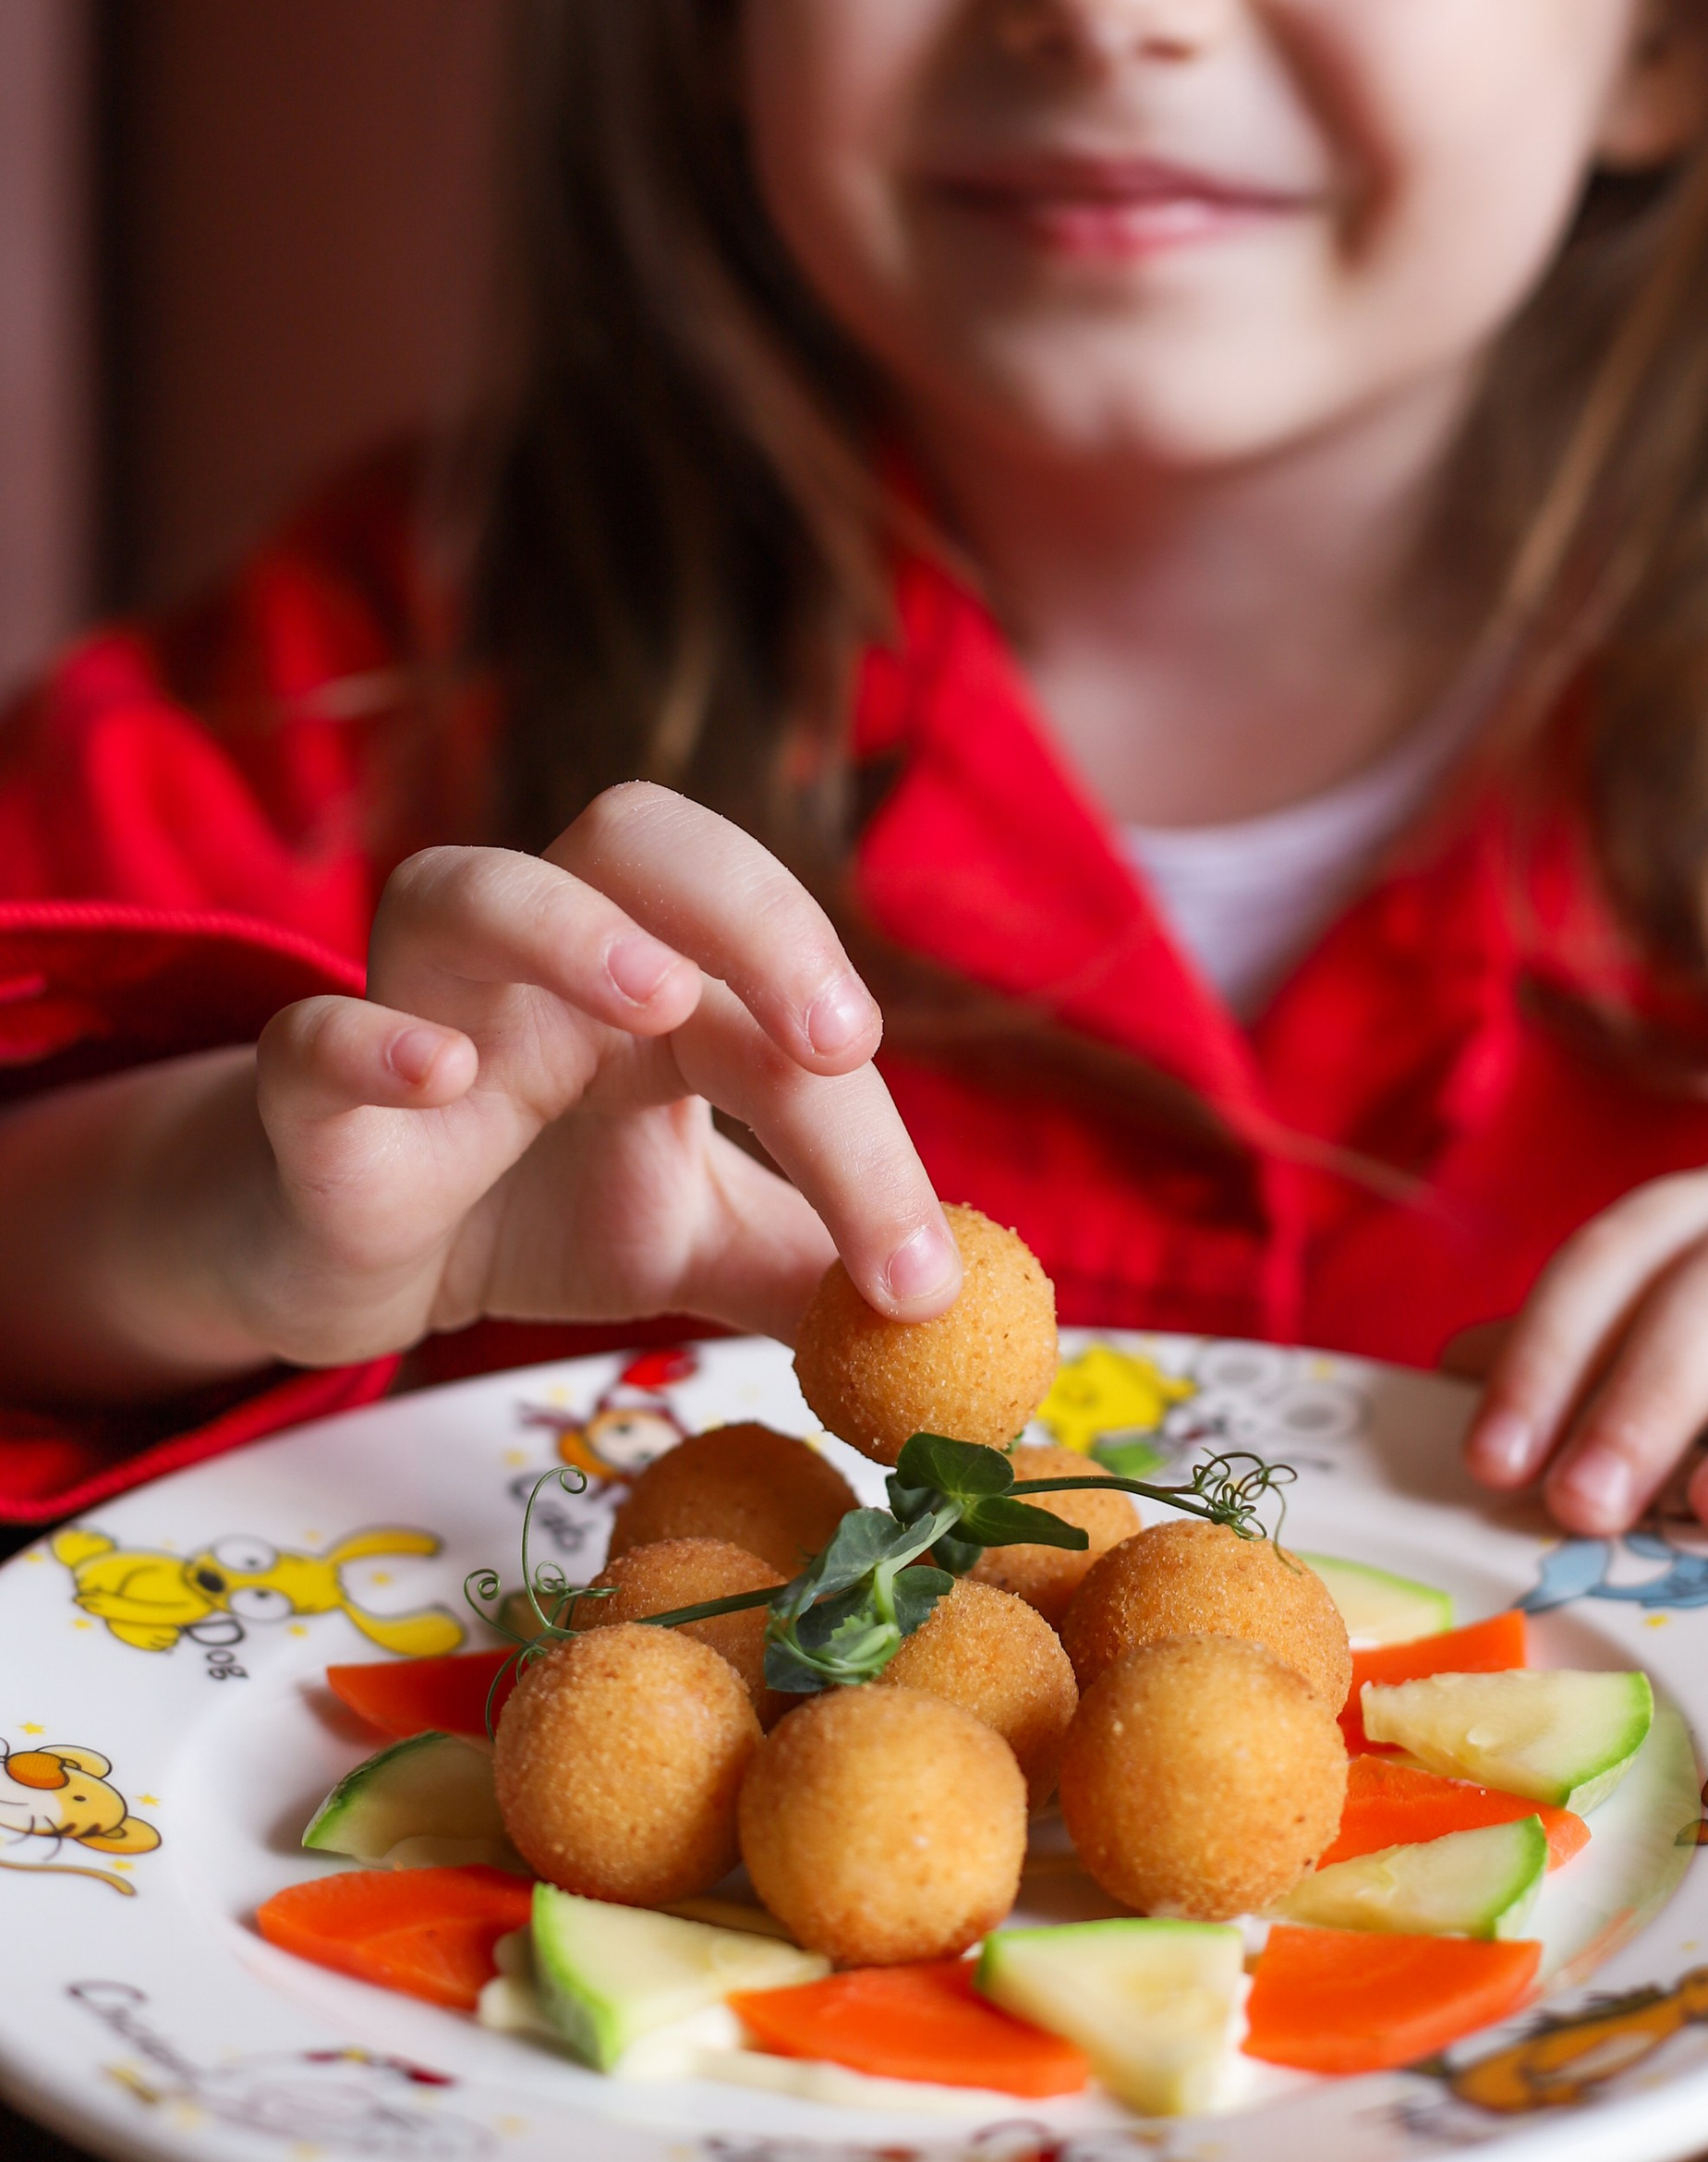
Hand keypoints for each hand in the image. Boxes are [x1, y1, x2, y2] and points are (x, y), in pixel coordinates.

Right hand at [155, 784, 954, 1373]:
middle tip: (835, 1038)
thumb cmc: (537, 1206)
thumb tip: (947, 1323)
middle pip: (641, 838)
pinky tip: (445, 1076)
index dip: (865, 1127)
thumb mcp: (694, 1236)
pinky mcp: (307, 1095)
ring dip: (567, 923)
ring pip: (465, 882)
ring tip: (660, 997)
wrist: (360, 1262)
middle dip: (756, 913)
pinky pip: (312, 1032)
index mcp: (661, 973)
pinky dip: (373, 1039)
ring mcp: (418, 1002)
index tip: (918, 1272)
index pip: (778, 997)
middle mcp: (544, 952)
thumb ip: (808, 1263)